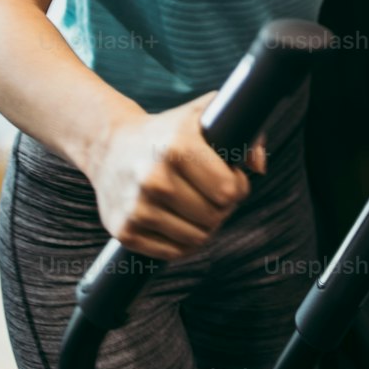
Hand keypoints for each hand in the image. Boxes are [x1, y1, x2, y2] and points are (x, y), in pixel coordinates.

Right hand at [86, 91, 266, 259]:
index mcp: (177, 146)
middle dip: (223, 208)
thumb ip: (244, 131)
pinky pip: (173, 253)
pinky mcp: (125, 230)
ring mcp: (137, 207)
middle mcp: (154, 178)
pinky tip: (181, 222)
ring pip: (197, 239)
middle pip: (214, 217)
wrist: (109, 147)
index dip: (238, 187)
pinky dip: (184, 243)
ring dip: (205, 227)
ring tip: (199, 207)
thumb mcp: (203, 115)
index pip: (228, 191)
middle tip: (215, 195)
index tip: (231, 178)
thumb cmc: (166, 131)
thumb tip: (259, 167)